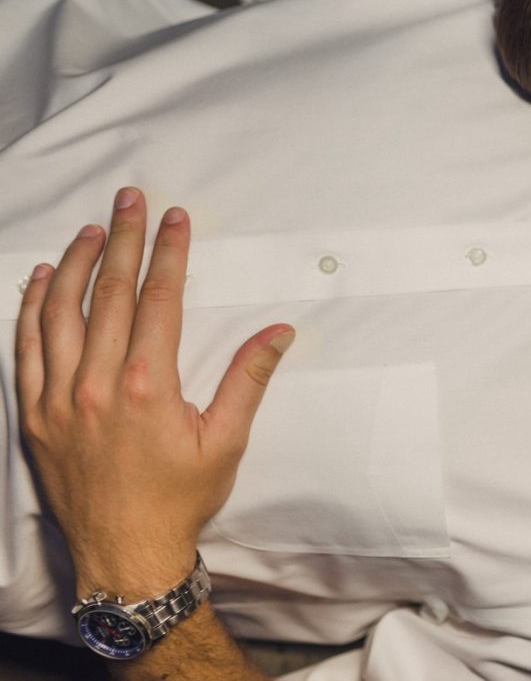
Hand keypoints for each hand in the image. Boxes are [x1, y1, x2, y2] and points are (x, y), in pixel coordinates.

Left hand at [14, 188, 293, 596]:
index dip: (169, 253)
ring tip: (91, 229)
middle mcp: (97, 386)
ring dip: (75, 265)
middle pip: (110, 294)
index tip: (175, 219)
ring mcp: (59, 400)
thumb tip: (280, 332)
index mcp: (147, 386)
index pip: (159, 299)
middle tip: (130, 199)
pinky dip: (32, 310)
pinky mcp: (35, 417)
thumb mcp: (226, 441)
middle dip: (124, 240)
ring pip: (60, 314)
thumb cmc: (178, 500)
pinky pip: (26, 351)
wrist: (125, 555)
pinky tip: (40, 282)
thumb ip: (249, 380)